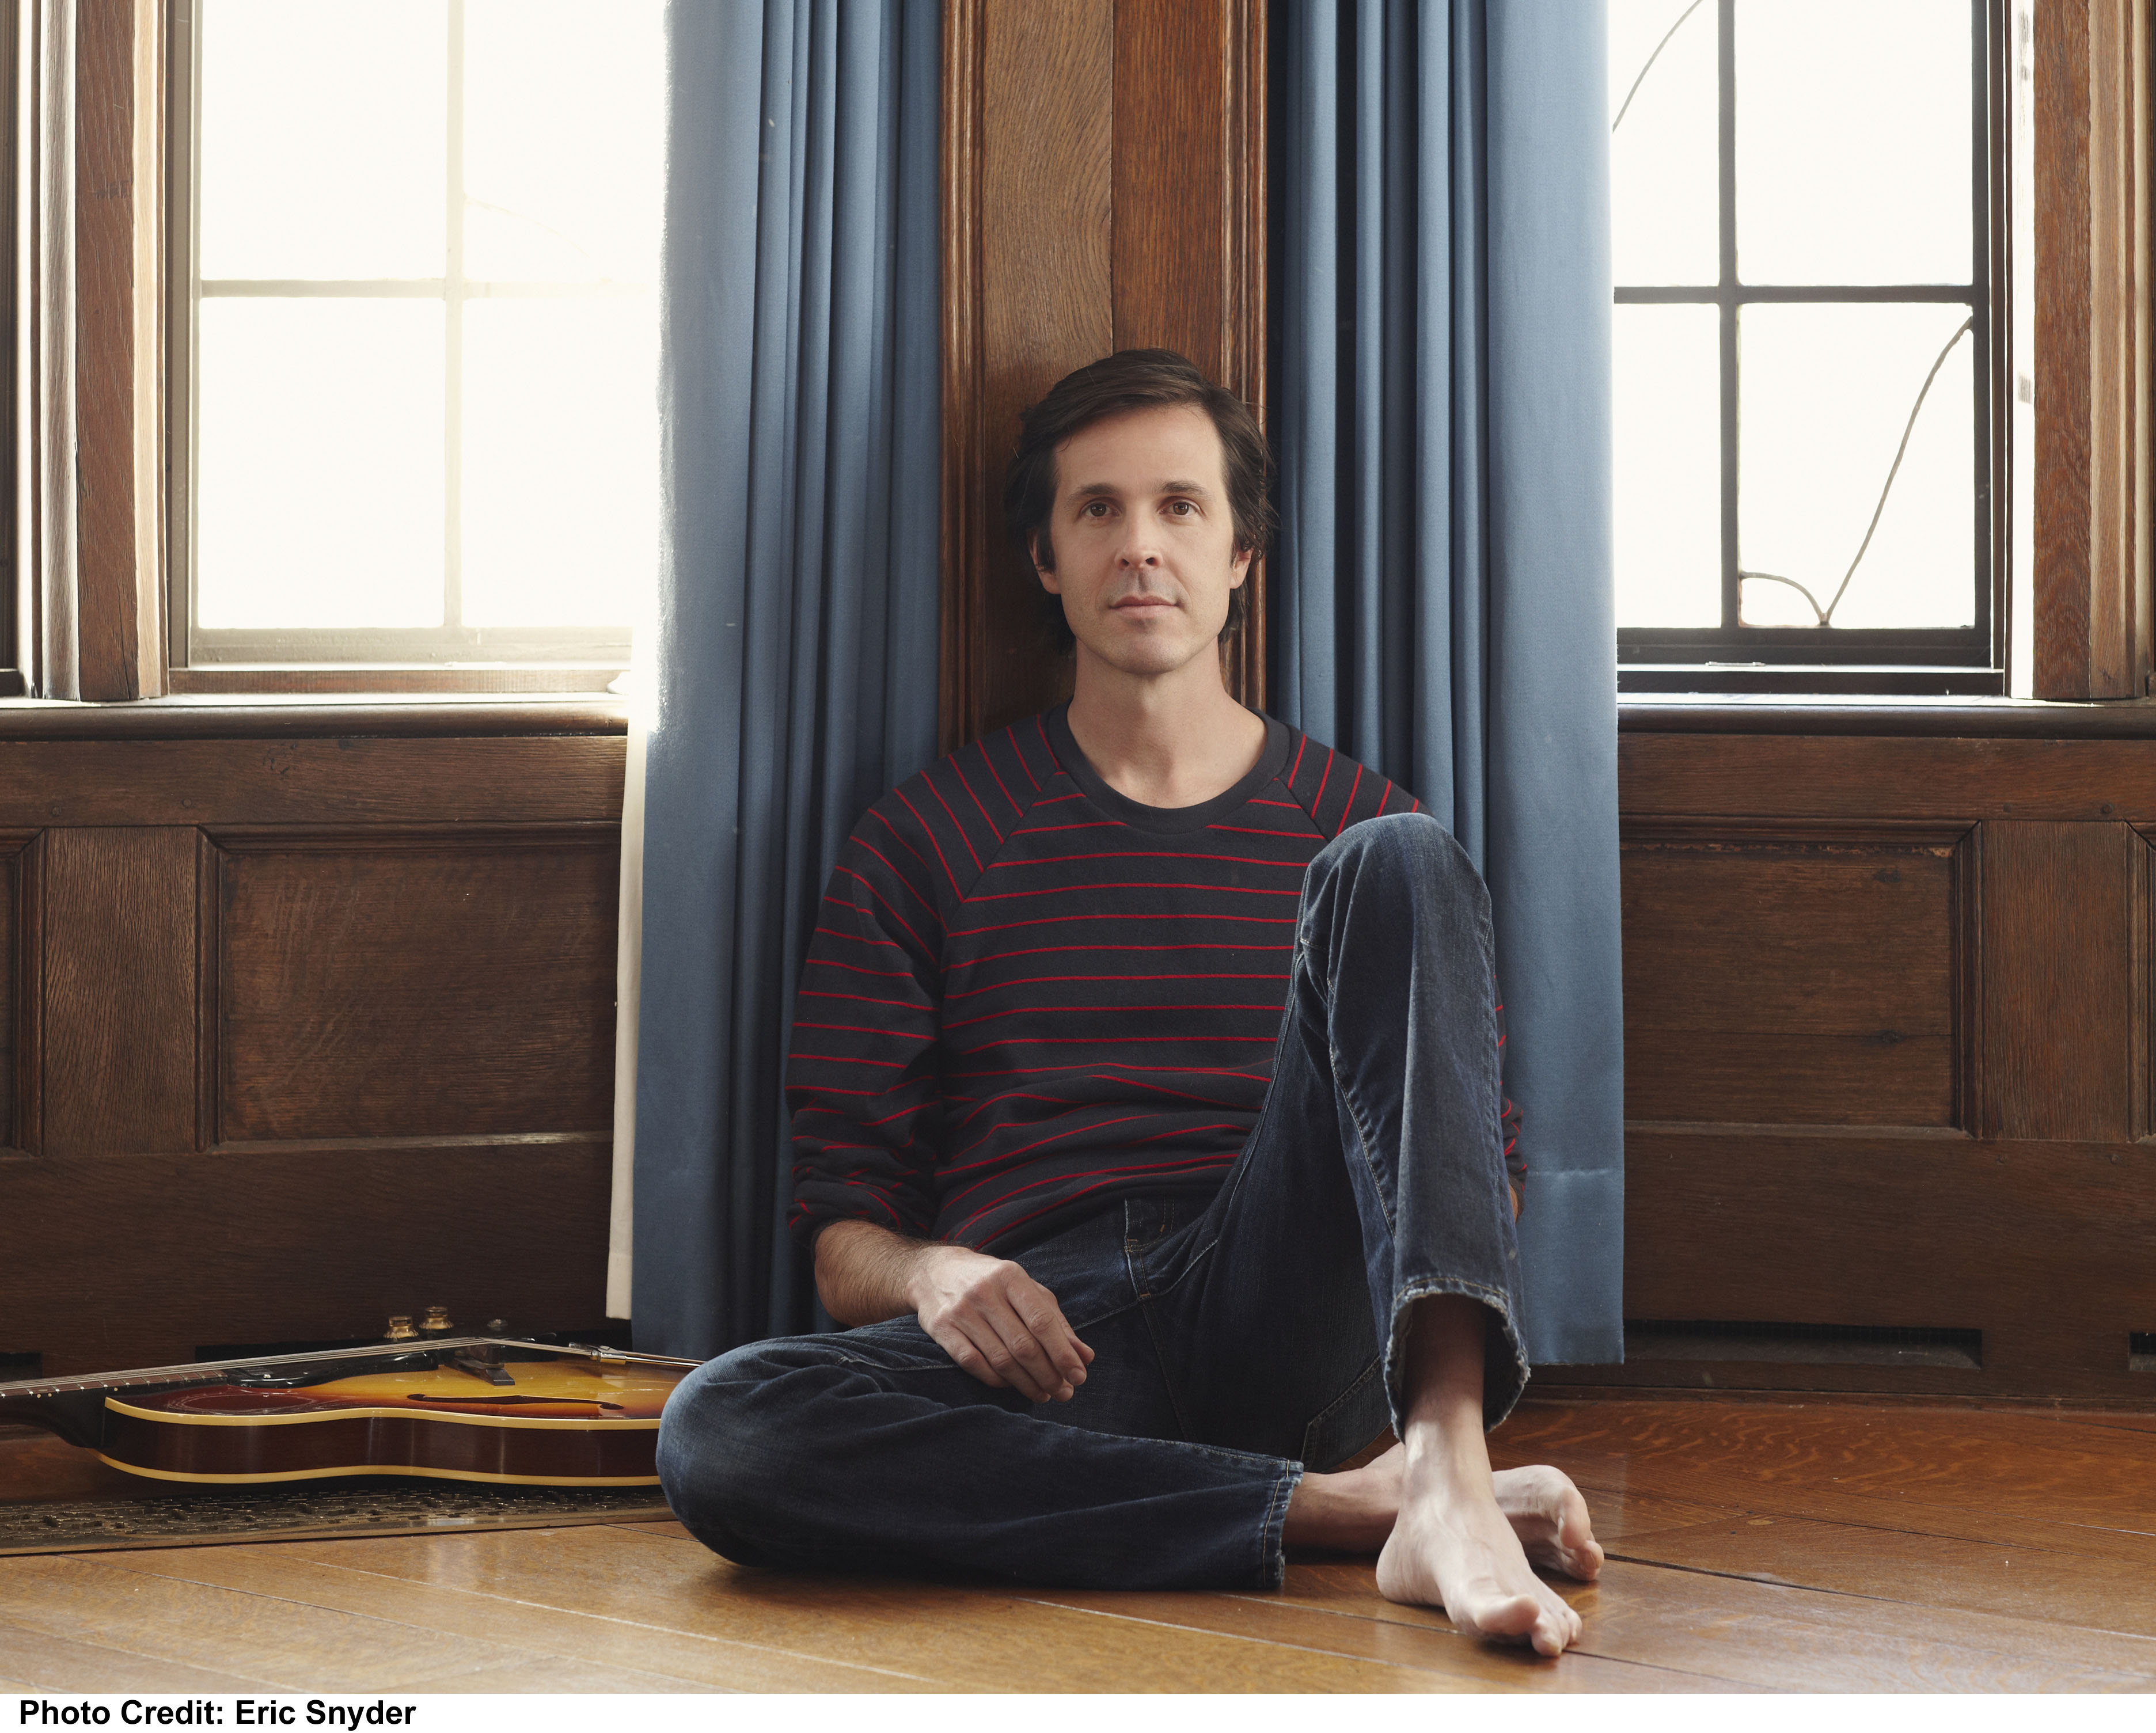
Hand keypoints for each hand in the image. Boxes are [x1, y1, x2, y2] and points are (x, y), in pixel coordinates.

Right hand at [907, 1243, 1095, 1402]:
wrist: (934, 1271)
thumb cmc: (992, 1283)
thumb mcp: (1027, 1291)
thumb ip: (1056, 1322)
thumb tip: (1085, 1356)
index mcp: (1010, 1276)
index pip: (1041, 1321)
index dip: (1062, 1353)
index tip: (1078, 1376)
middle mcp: (984, 1292)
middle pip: (1023, 1345)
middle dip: (1048, 1374)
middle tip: (1063, 1393)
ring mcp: (961, 1311)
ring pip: (1000, 1359)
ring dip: (1026, 1384)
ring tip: (1043, 1394)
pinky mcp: (942, 1328)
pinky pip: (974, 1364)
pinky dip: (997, 1380)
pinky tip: (1012, 1385)